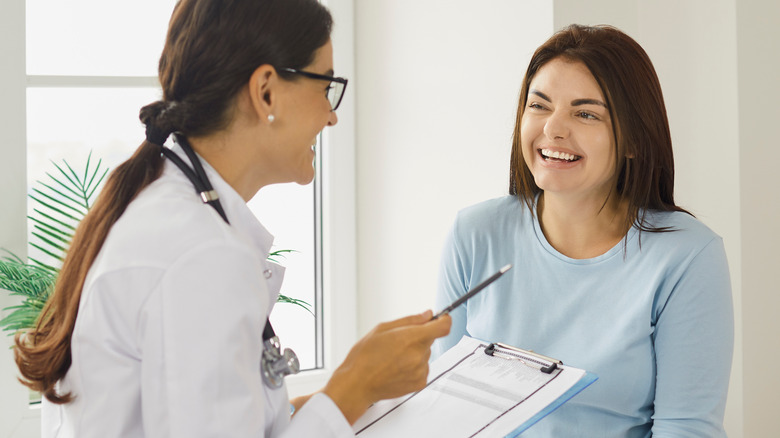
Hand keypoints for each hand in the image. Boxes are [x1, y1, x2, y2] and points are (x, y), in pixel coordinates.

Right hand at [322, 310, 450, 423]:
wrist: (357, 384)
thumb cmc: (364, 356)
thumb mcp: (382, 329)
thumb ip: (409, 320)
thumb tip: (428, 315)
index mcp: (411, 338)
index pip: (442, 327)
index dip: (445, 320)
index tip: (441, 318)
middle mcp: (418, 355)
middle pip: (430, 340)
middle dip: (419, 336)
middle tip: (399, 341)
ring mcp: (420, 371)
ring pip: (425, 354)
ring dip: (415, 352)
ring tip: (393, 357)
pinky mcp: (419, 383)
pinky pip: (422, 368)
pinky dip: (413, 366)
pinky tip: (396, 368)